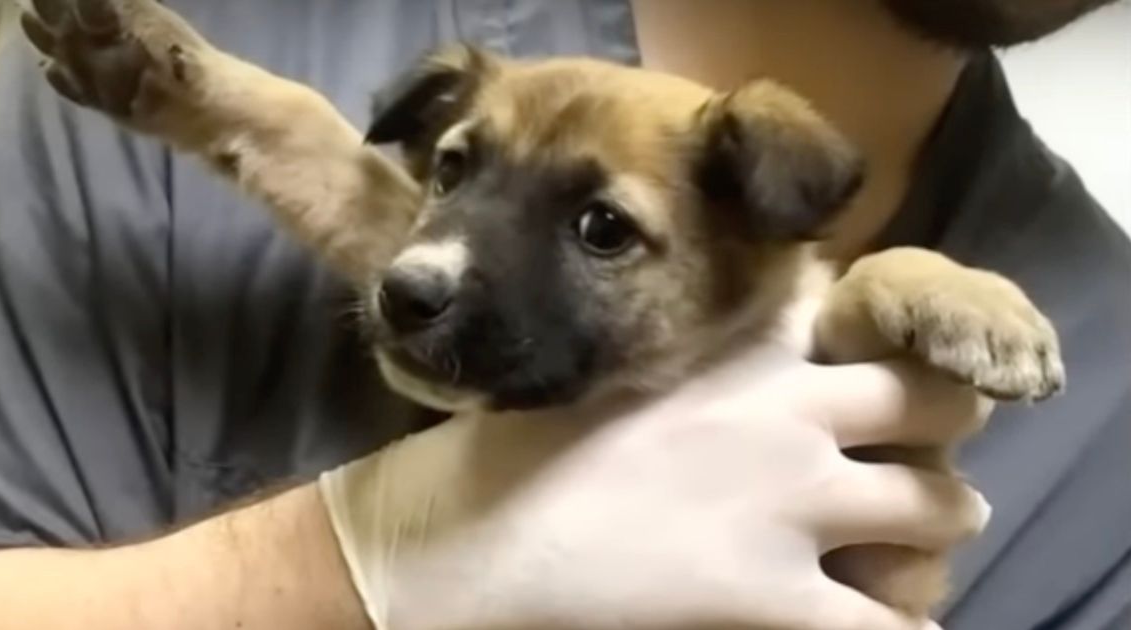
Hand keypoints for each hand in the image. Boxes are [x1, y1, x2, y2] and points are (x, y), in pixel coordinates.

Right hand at [320, 340, 990, 629]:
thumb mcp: (613, 372)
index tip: (889, 358)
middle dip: (949, 424)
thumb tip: (744, 372)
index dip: (888, 331)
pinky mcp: (776, 596)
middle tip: (933, 451)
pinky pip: (888, 626)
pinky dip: (904, 625)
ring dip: (938, 521)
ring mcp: (793, 506)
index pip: (858, 308)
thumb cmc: (524, 450)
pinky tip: (896, 623)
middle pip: (934, 403)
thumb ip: (697, 362)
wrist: (477, 537)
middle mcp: (788, 415)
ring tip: (924, 540)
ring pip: (938, 509)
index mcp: (739, 352)